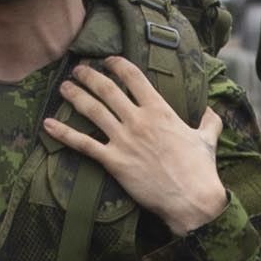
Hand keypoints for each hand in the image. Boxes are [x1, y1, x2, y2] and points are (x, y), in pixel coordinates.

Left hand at [46, 56, 225, 235]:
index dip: (117, 65)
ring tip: (64, 87)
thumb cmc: (201, 171)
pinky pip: (83, 144)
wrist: (192, 200)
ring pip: (92, 110)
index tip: (108, 60)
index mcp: (161, 110)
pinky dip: (63, 133)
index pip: (134, 77)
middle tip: (78, 70)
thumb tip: (212, 112)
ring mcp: (124, 140)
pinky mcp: (114, 162)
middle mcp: (138, 120)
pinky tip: (47, 125)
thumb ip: (209, 122)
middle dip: (89, 76)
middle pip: (107, 89)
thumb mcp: (208, 140)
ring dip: (75, 96)